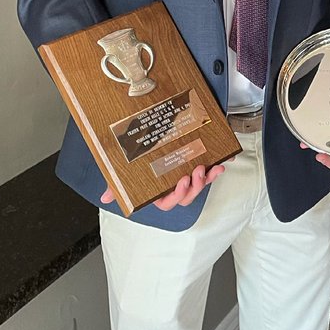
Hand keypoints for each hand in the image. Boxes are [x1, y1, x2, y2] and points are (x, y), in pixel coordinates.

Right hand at [100, 163, 225, 210]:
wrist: (153, 128)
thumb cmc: (138, 154)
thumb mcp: (126, 170)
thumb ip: (117, 183)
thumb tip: (106, 196)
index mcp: (158, 190)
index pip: (167, 202)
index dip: (177, 195)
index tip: (182, 182)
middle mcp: (173, 184)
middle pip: (187, 196)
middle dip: (195, 187)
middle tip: (196, 173)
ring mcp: (186, 175)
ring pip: (199, 185)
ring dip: (207, 179)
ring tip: (209, 168)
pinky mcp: (198, 164)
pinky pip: (210, 171)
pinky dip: (216, 168)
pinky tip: (222, 161)